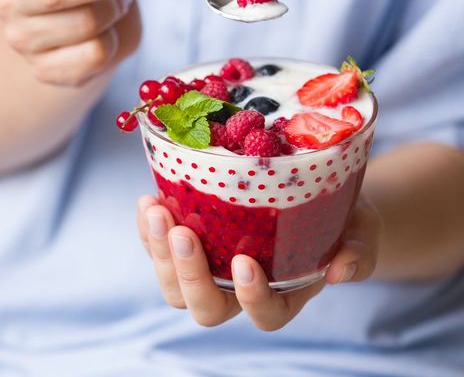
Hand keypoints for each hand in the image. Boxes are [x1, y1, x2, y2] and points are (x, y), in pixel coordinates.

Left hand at [136, 194, 381, 330]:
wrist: (315, 194)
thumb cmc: (341, 221)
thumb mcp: (361, 230)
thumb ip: (357, 251)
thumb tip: (342, 271)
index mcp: (283, 296)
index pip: (265, 316)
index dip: (251, 298)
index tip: (245, 262)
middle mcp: (240, 292)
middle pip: (205, 306)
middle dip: (188, 273)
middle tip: (183, 232)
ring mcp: (210, 269)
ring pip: (173, 284)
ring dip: (159, 251)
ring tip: (156, 211)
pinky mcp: (189, 244)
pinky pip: (159, 248)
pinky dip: (149, 229)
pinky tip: (149, 199)